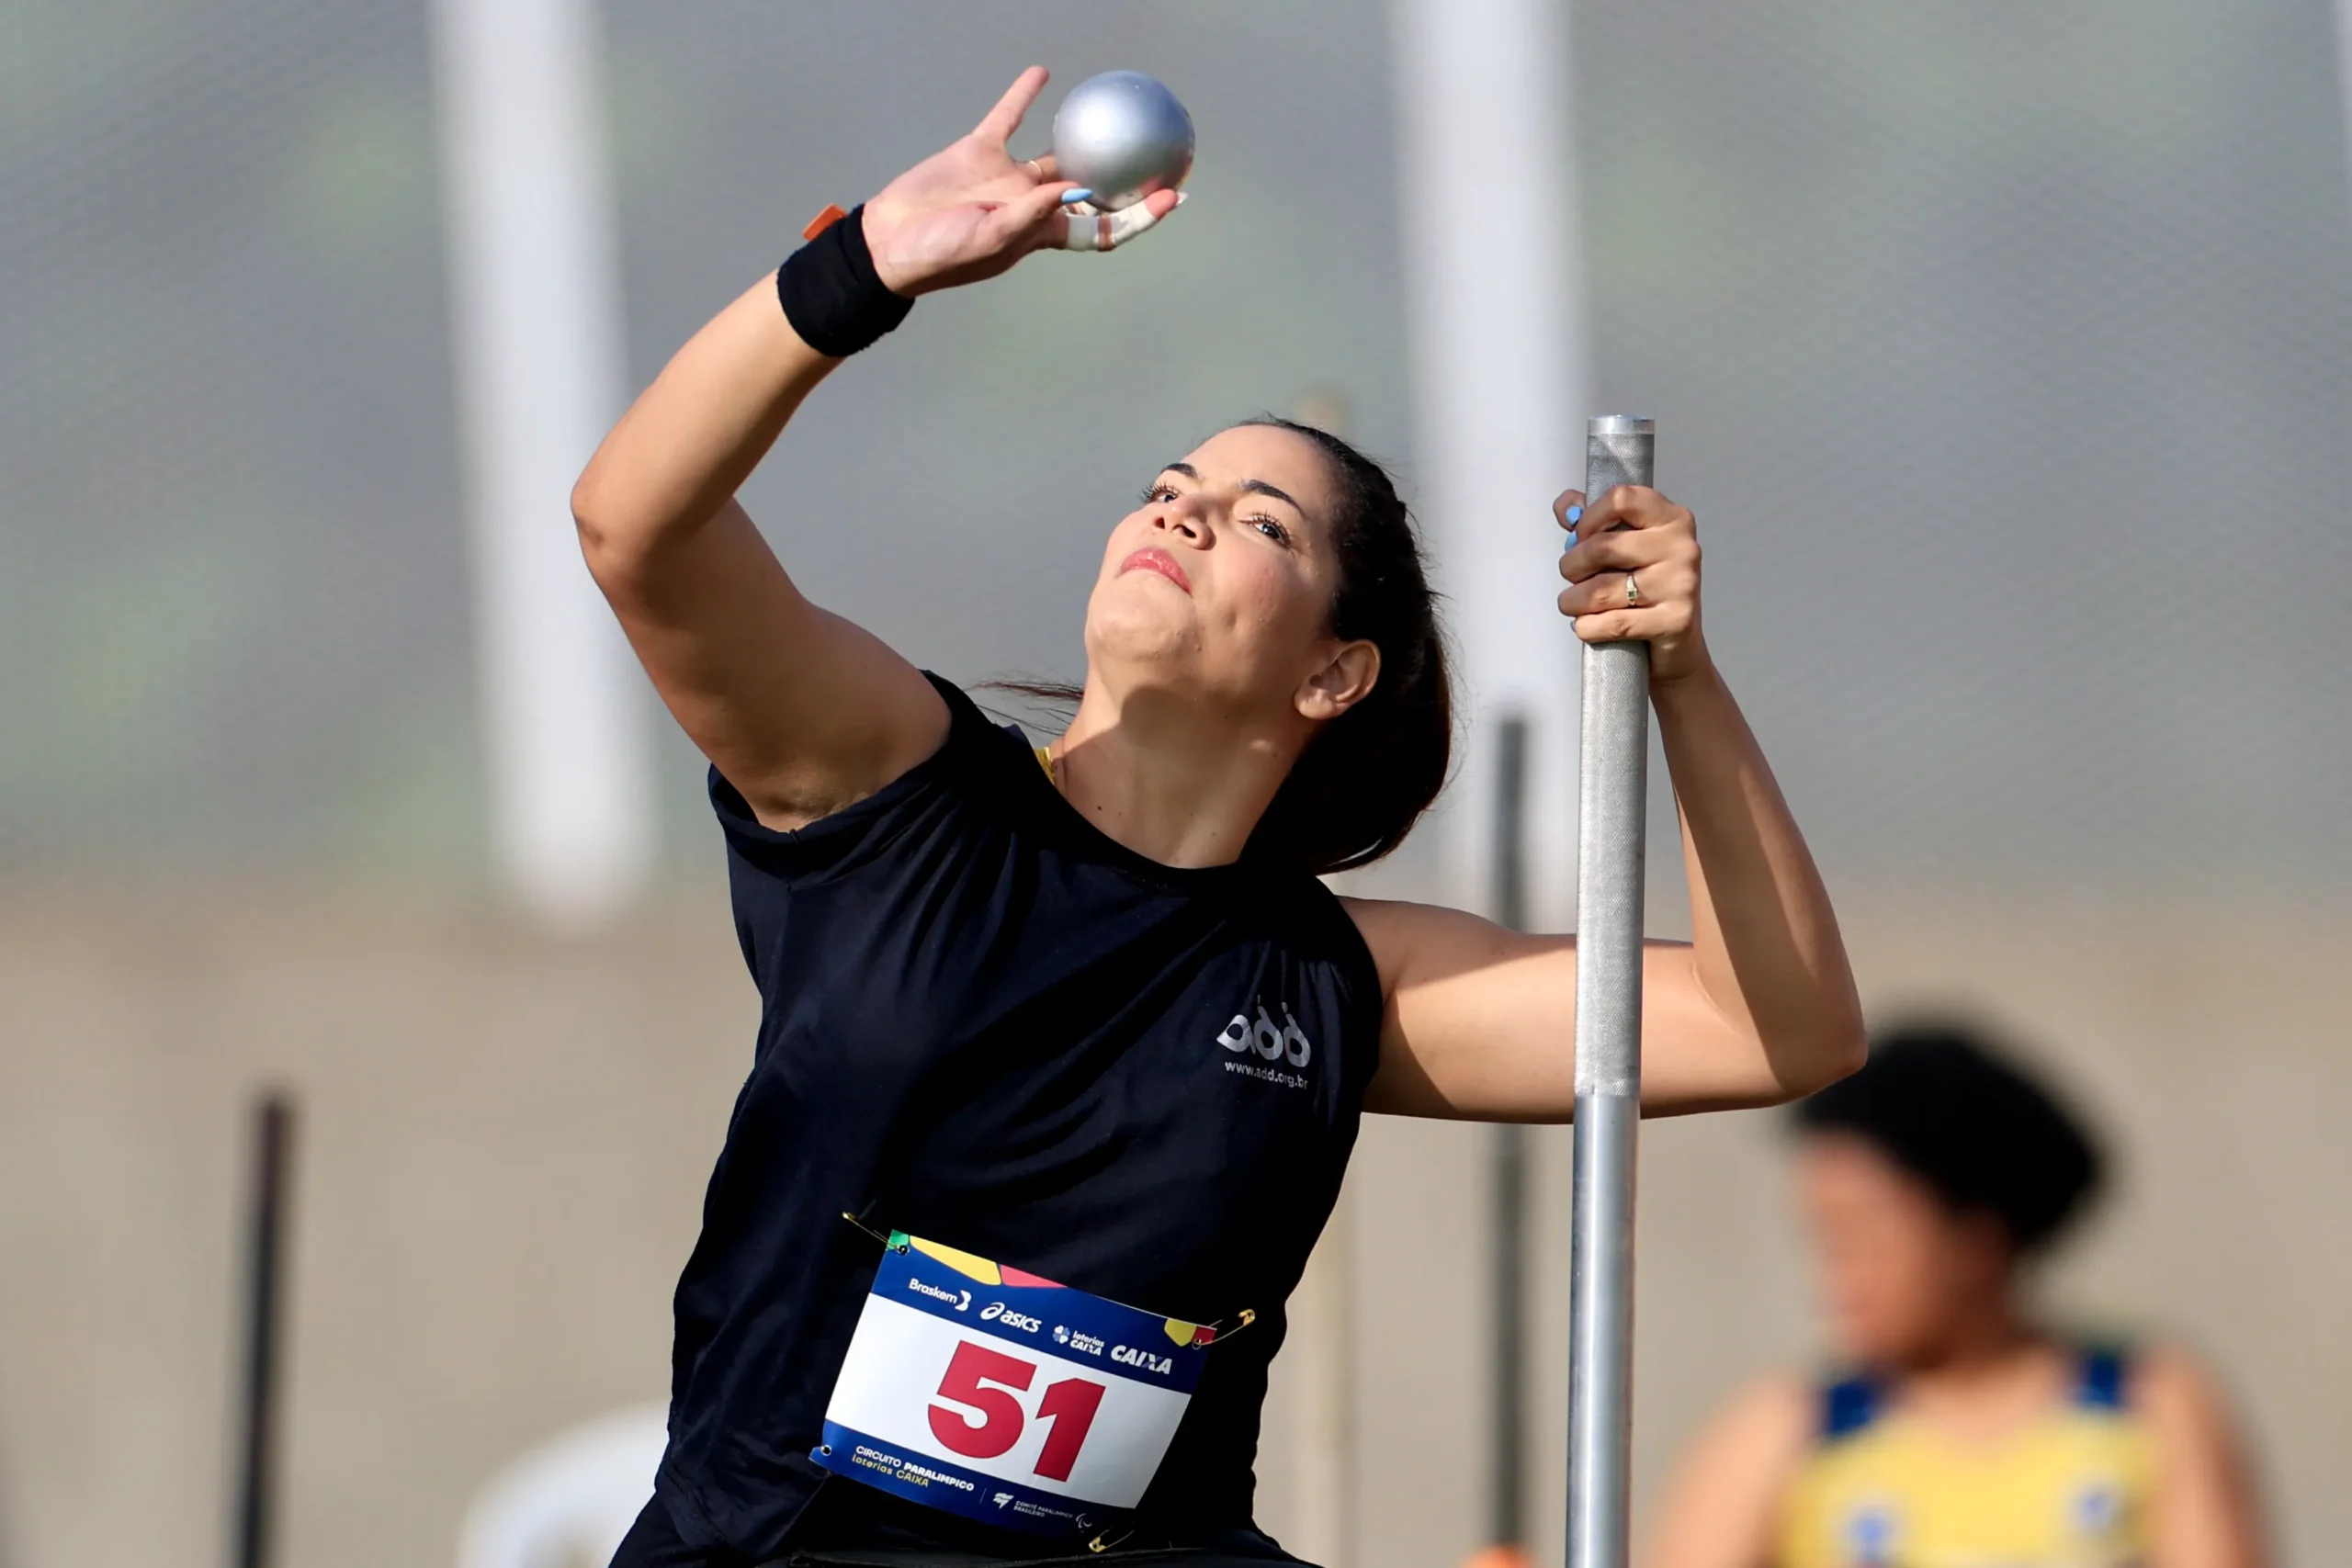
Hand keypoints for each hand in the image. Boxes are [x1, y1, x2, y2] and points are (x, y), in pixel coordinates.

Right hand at [861, 67, 1183, 295]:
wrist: (890, 241)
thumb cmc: (941, 255)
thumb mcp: (987, 240)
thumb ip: (1029, 215)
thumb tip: (1075, 188)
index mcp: (1041, 234)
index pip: (1101, 227)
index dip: (1138, 217)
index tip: (1171, 200)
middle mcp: (1032, 204)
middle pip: (1092, 189)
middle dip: (1128, 178)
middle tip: (1164, 155)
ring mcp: (1007, 177)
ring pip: (1057, 150)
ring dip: (1085, 134)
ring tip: (1114, 111)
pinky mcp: (980, 152)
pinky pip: (1008, 117)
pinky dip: (1023, 95)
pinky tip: (1042, 73)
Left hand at [1555, 484, 1710, 683]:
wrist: (1677, 645)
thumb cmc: (1645, 588)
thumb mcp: (1624, 547)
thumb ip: (1593, 522)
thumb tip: (1565, 507)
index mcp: (1672, 518)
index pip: (1620, 498)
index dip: (1589, 518)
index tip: (1581, 537)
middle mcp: (1682, 547)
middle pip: (1603, 546)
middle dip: (1572, 566)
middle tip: (1572, 577)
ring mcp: (1681, 584)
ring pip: (1602, 590)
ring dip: (1573, 600)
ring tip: (1571, 604)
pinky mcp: (1675, 621)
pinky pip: (1613, 622)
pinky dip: (1587, 626)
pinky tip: (1586, 625)